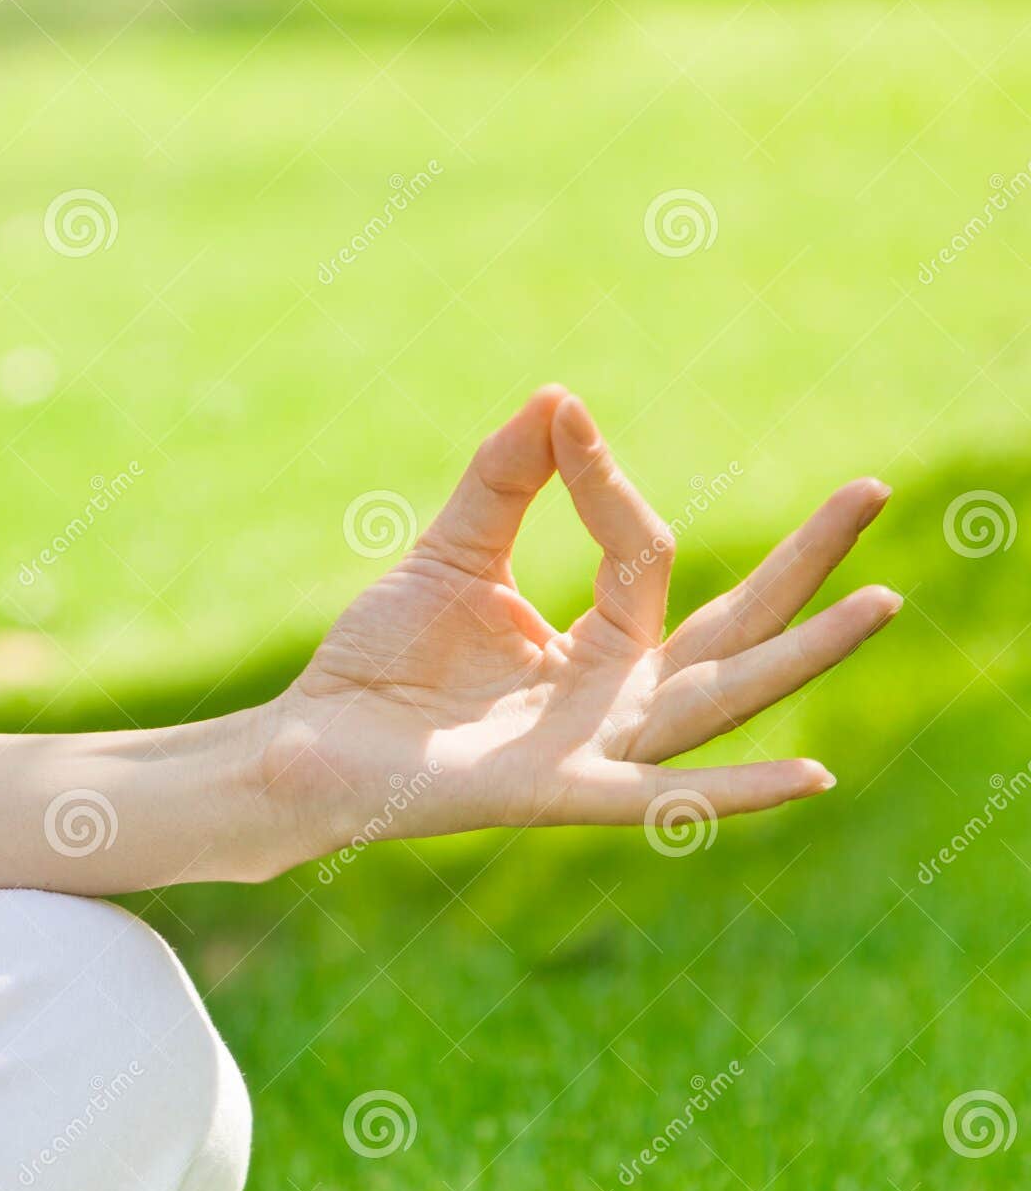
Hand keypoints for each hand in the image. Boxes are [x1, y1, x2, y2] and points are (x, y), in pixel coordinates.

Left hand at [266, 385, 899, 852]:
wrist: (310, 742)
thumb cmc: (380, 664)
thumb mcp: (455, 554)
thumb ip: (506, 481)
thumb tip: (559, 395)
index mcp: (596, 648)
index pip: (645, 554)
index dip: (608, 484)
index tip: (563, 420)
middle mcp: (613, 701)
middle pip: (734, 629)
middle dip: (805, 565)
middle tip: (875, 489)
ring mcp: (595, 751)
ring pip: (720, 699)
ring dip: (803, 654)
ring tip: (880, 600)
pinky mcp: (559, 794)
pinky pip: (660, 794)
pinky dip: (735, 792)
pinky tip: (811, 777)